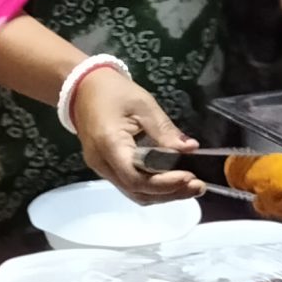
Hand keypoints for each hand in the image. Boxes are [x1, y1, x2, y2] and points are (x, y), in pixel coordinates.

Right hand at [70, 65, 204, 203]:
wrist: (82, 87)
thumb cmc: (113, 92)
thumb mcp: (144, 105)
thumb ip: (165, 131)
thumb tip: (190, 149)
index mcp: (109, 145)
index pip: (137, 178)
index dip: (165, 184)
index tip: (191, 177)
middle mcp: (102, 164)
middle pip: (137, 191)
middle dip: (170, 193)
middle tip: (198, 186)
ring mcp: (101, 168)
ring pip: (134, 192)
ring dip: (163, 194)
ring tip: (190, 187)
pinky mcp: (105, 167)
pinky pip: (129, 184)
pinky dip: (151, 187)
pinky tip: (171, 181)